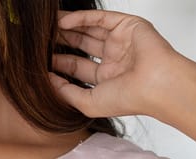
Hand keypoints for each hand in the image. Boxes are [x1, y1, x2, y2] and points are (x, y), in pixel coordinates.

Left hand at [49, 9, 179, 117]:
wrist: (155, 85)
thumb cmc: (127, 98)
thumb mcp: (88, 102)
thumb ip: (66, 93)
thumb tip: (47, 82)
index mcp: (107, 79)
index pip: (77, 68)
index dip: (59, 64)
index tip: (40, 62)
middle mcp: (113, 59)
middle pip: (81, 46)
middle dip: (62, 43)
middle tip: (41, 40)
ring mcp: (119, 41)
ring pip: (88, 29)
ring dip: (68, 28)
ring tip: (47, 27)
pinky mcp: (125, 25)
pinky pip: (98, 18)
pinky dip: (80, 18)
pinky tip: (63, 22)